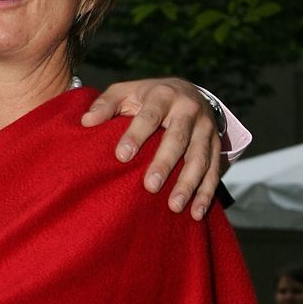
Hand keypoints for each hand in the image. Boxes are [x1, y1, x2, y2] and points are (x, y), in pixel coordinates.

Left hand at [82, 77, 225, 219]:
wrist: (188, 91)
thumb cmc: (146, 96)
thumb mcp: (125, 92)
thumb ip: (106, 105)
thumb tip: (86, 122)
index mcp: (164, 95)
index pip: (150, 115)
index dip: (136, 135)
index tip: (121, 156)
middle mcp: (189, 110)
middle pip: (177, 139)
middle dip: (165, 163)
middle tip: (150, 187)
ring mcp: (206, 128)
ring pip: (199, 158)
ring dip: (188, 183)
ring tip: (174, 206)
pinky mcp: (217, 145)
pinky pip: (214, 171)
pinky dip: (206, 193)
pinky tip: (195, 212)